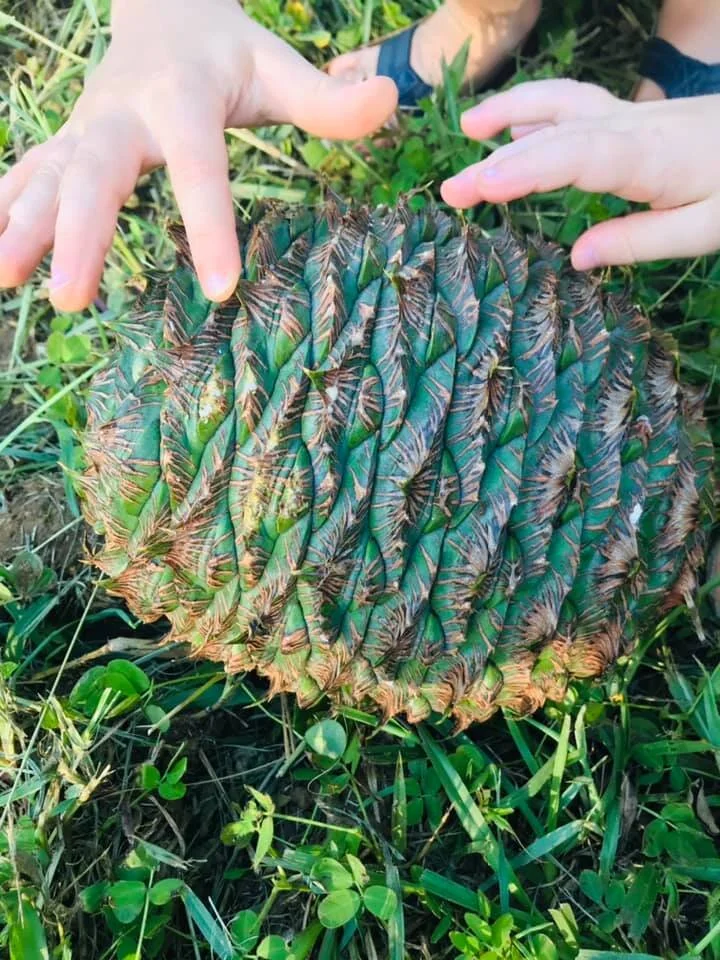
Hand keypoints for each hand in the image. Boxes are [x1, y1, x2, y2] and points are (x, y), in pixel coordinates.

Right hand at [0, 0, 396, 310]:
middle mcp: (124, 112)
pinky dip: (6, 210)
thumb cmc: (229, 51)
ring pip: (48, 176)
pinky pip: (30, 175)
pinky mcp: (69, 142)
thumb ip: (329, 99)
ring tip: (3, 278)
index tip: (221, 288)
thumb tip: (389, 100)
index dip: (211, 226)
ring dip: (23, 226)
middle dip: (79, 234)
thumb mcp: (279, 67)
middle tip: (70, 298)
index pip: (199, 167)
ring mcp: (88, 127)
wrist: (163, 8)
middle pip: (96, 172)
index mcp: (183, 98)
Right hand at [441, 79, 719, 269]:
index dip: (527, 170)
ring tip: (469, 129)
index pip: (576, 157)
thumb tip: (576, 258)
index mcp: (648, 157)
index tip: (484, 188)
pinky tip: (515, 128)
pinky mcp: (633, 116)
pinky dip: (538, 111)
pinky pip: (575, 105)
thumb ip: (639, 241)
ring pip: (561, 102)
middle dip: (496, 161)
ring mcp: (631, 114)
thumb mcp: (706, 228)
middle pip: (553, 135)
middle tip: (450, 192)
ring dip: (512, 110)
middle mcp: (631, 127)